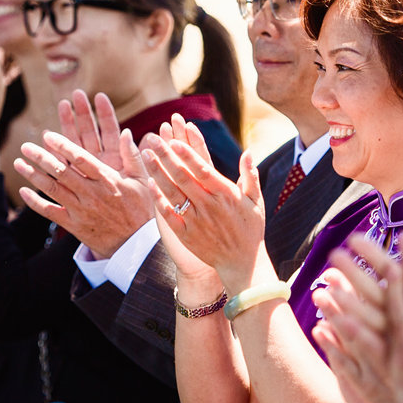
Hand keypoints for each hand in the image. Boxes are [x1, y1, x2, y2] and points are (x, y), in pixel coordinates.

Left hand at [13, 92, 155, 257]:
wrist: (136, 247)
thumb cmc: (140, 209)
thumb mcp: (141, 181)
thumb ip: (132, 155)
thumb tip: (125, 132)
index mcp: (107, 180)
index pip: (80, 159)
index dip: (62, 146)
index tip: (47, 135)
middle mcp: (92, 194)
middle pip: (61, 172)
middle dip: (41, 157)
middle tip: (25, 147)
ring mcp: (82, 211)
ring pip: (53, 190)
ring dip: (33, 176)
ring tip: (18, 164)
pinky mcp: (75, 226)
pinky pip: (50, 213)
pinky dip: (35, 203)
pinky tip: (23, 192)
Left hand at [140, 114, 265, 294]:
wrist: (242, 263)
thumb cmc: (250, 229)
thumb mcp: (256, 201)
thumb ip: (250, 175)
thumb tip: (248, 151)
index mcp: (226, 195)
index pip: (203, 170)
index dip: (188, 154)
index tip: (175, 140)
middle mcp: (209, 206)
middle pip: (183, 177)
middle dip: (167, 156)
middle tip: (153, 139)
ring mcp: (196, 221)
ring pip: (173, 193)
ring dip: (158, 173)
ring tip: (147, 155)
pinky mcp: (186, 235)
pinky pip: (169, 215)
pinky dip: (159, 200)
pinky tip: (150, 184)